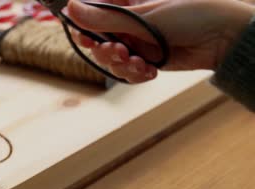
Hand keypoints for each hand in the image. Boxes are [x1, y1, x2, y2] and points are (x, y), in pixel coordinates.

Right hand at [66, 0, 254, 82]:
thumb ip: (104, 17)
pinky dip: (136, 75)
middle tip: (117, 51)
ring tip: (137, 62)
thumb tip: (70, 7)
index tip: (83, 38)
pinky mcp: (147, 61)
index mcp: (125, 4)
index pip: (92, 16)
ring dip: (121, 66)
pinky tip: (149, 71)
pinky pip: (130, 73)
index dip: (83, 29)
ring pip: (112, 62)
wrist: (224, 38)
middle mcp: (128, 24)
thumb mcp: (143, 16)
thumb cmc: (191, 13)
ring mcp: (138, 43)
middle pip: (98, 43)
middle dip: (105, 52)